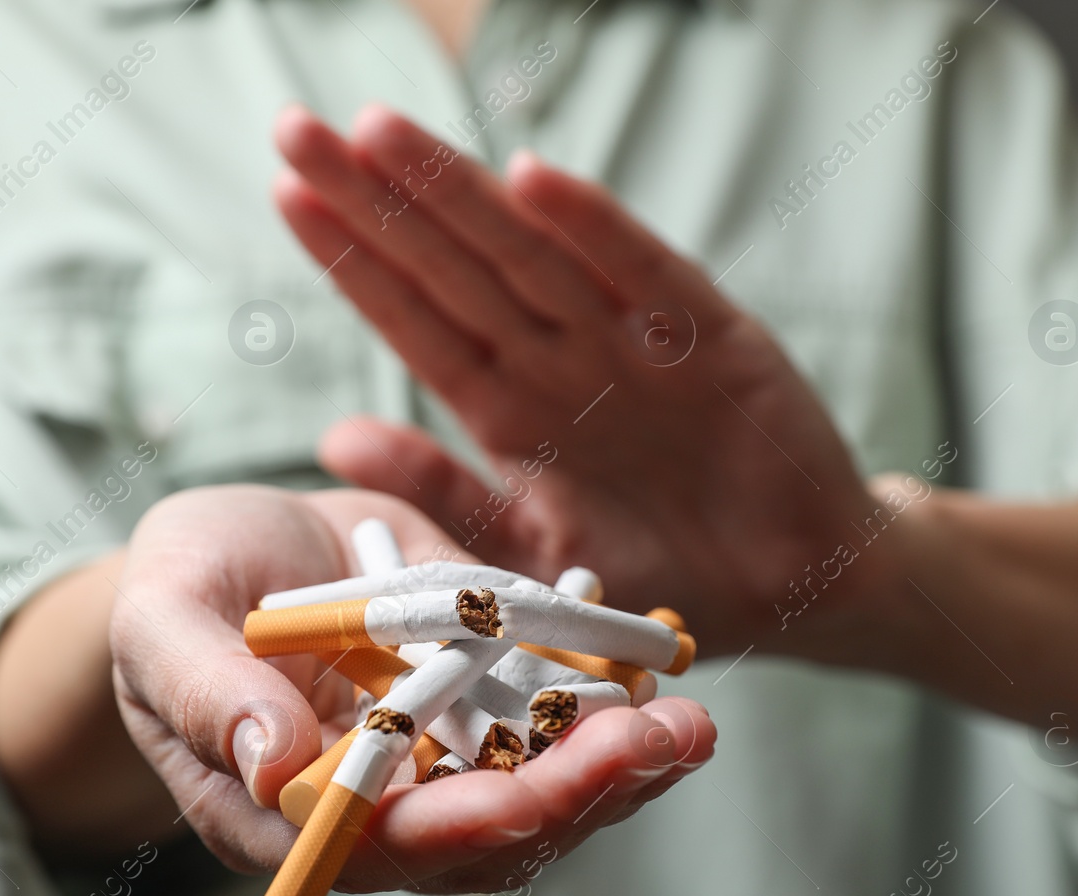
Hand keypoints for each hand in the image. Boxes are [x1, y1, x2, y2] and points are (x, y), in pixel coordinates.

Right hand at [109, 485, 714, 890]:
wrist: (234, 553)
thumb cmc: (178, 591)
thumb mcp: (162, 621)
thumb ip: (207, 693)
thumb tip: (275, 769)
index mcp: (292, 814)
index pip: (382, 849)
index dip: (457, 829)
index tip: (526, 796)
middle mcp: (381, 803)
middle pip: (487, 832)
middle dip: (575, 794)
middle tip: (654, 743)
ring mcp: (442, 754)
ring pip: (541, 786)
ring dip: (620, 762)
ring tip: (689, 722)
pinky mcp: (484, 700)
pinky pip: (557, 717)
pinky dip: (614, 701)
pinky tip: (667, 670)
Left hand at [273, 105, 892, 655]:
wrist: (792, 586)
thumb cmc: (660, 568)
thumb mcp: (531, 549)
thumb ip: (442, 491)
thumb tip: (332, 437)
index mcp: (512, 407)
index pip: (415, 316)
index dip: (352, 257)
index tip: (285, 192)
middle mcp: (560, 359)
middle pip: (453, 265)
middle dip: (376, 198)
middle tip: (296, 126)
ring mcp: (633, 344)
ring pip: (528, 254)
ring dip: (456, 194)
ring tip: (379, 134)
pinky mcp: (711, 341)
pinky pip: (642, 277)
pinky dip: (592, 229)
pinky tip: (531, 179)